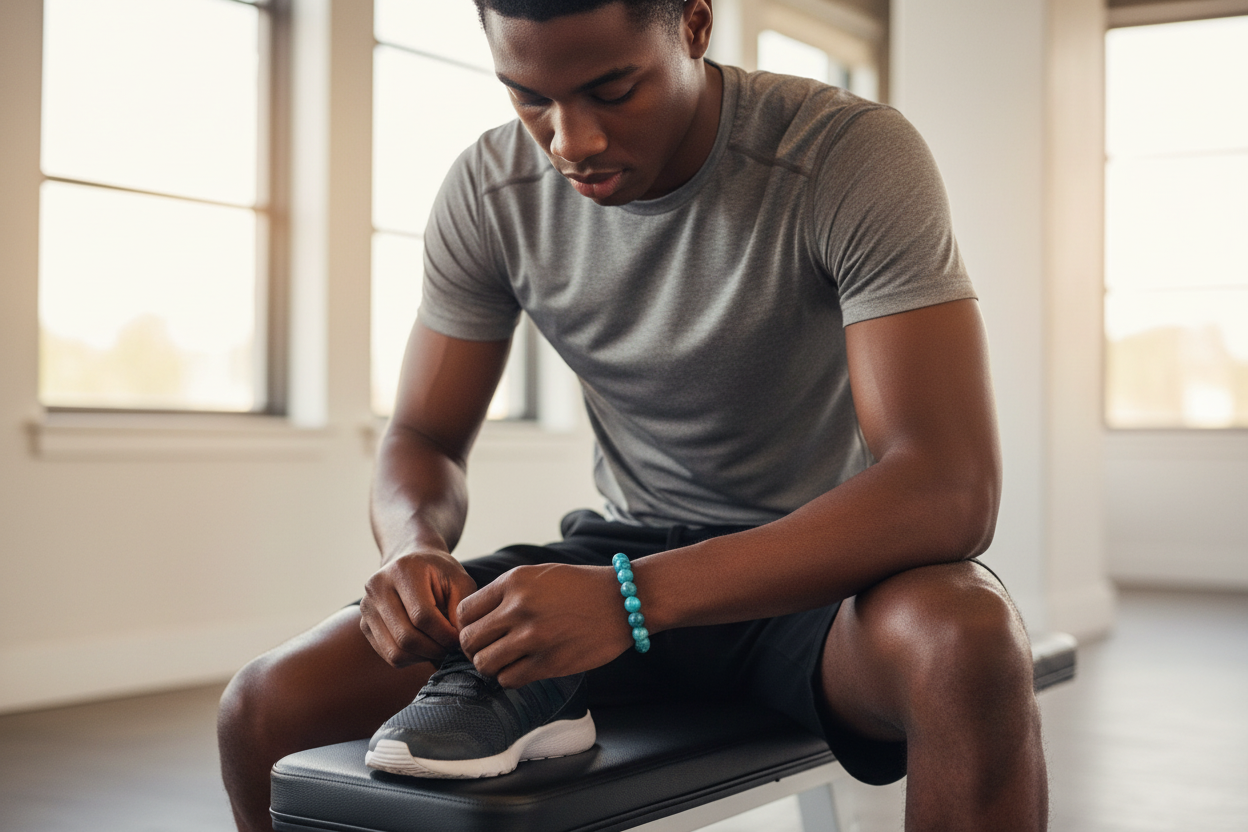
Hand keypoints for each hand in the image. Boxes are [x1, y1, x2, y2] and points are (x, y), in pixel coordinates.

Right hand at [359, 549, 477, 666]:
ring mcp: (366, 607)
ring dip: (423, 657)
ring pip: (396, 652)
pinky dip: (411, 658)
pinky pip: (388, 655)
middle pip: (406, 637)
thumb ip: (461, 609)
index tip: (459, 639)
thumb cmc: (439, 573)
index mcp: (402, 571)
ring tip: (439, 647)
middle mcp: (377, 587)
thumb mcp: (459, 581)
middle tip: (451, 647)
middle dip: (435, 649)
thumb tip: (458, 642)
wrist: (411, 562)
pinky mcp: (364, 625)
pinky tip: (424, 646)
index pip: (422, 616)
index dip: (445, 634)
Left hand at [457, 563, 633, 687]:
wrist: (622, 602)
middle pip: (468, 640)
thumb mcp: (538, 575)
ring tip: (504, 661)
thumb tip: (473, 618)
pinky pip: (509, 679)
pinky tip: (522, 668)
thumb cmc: (580, 587)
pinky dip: (509, 677)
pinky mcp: (548, 663)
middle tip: (487, 649)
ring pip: (484, 664)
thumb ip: (505, 592)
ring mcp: (533, 637)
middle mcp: (519, 608)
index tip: (478, 630)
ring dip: (490, 665)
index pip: (464, 612)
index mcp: (513, 582)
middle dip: (473, 648)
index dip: (466, 625)